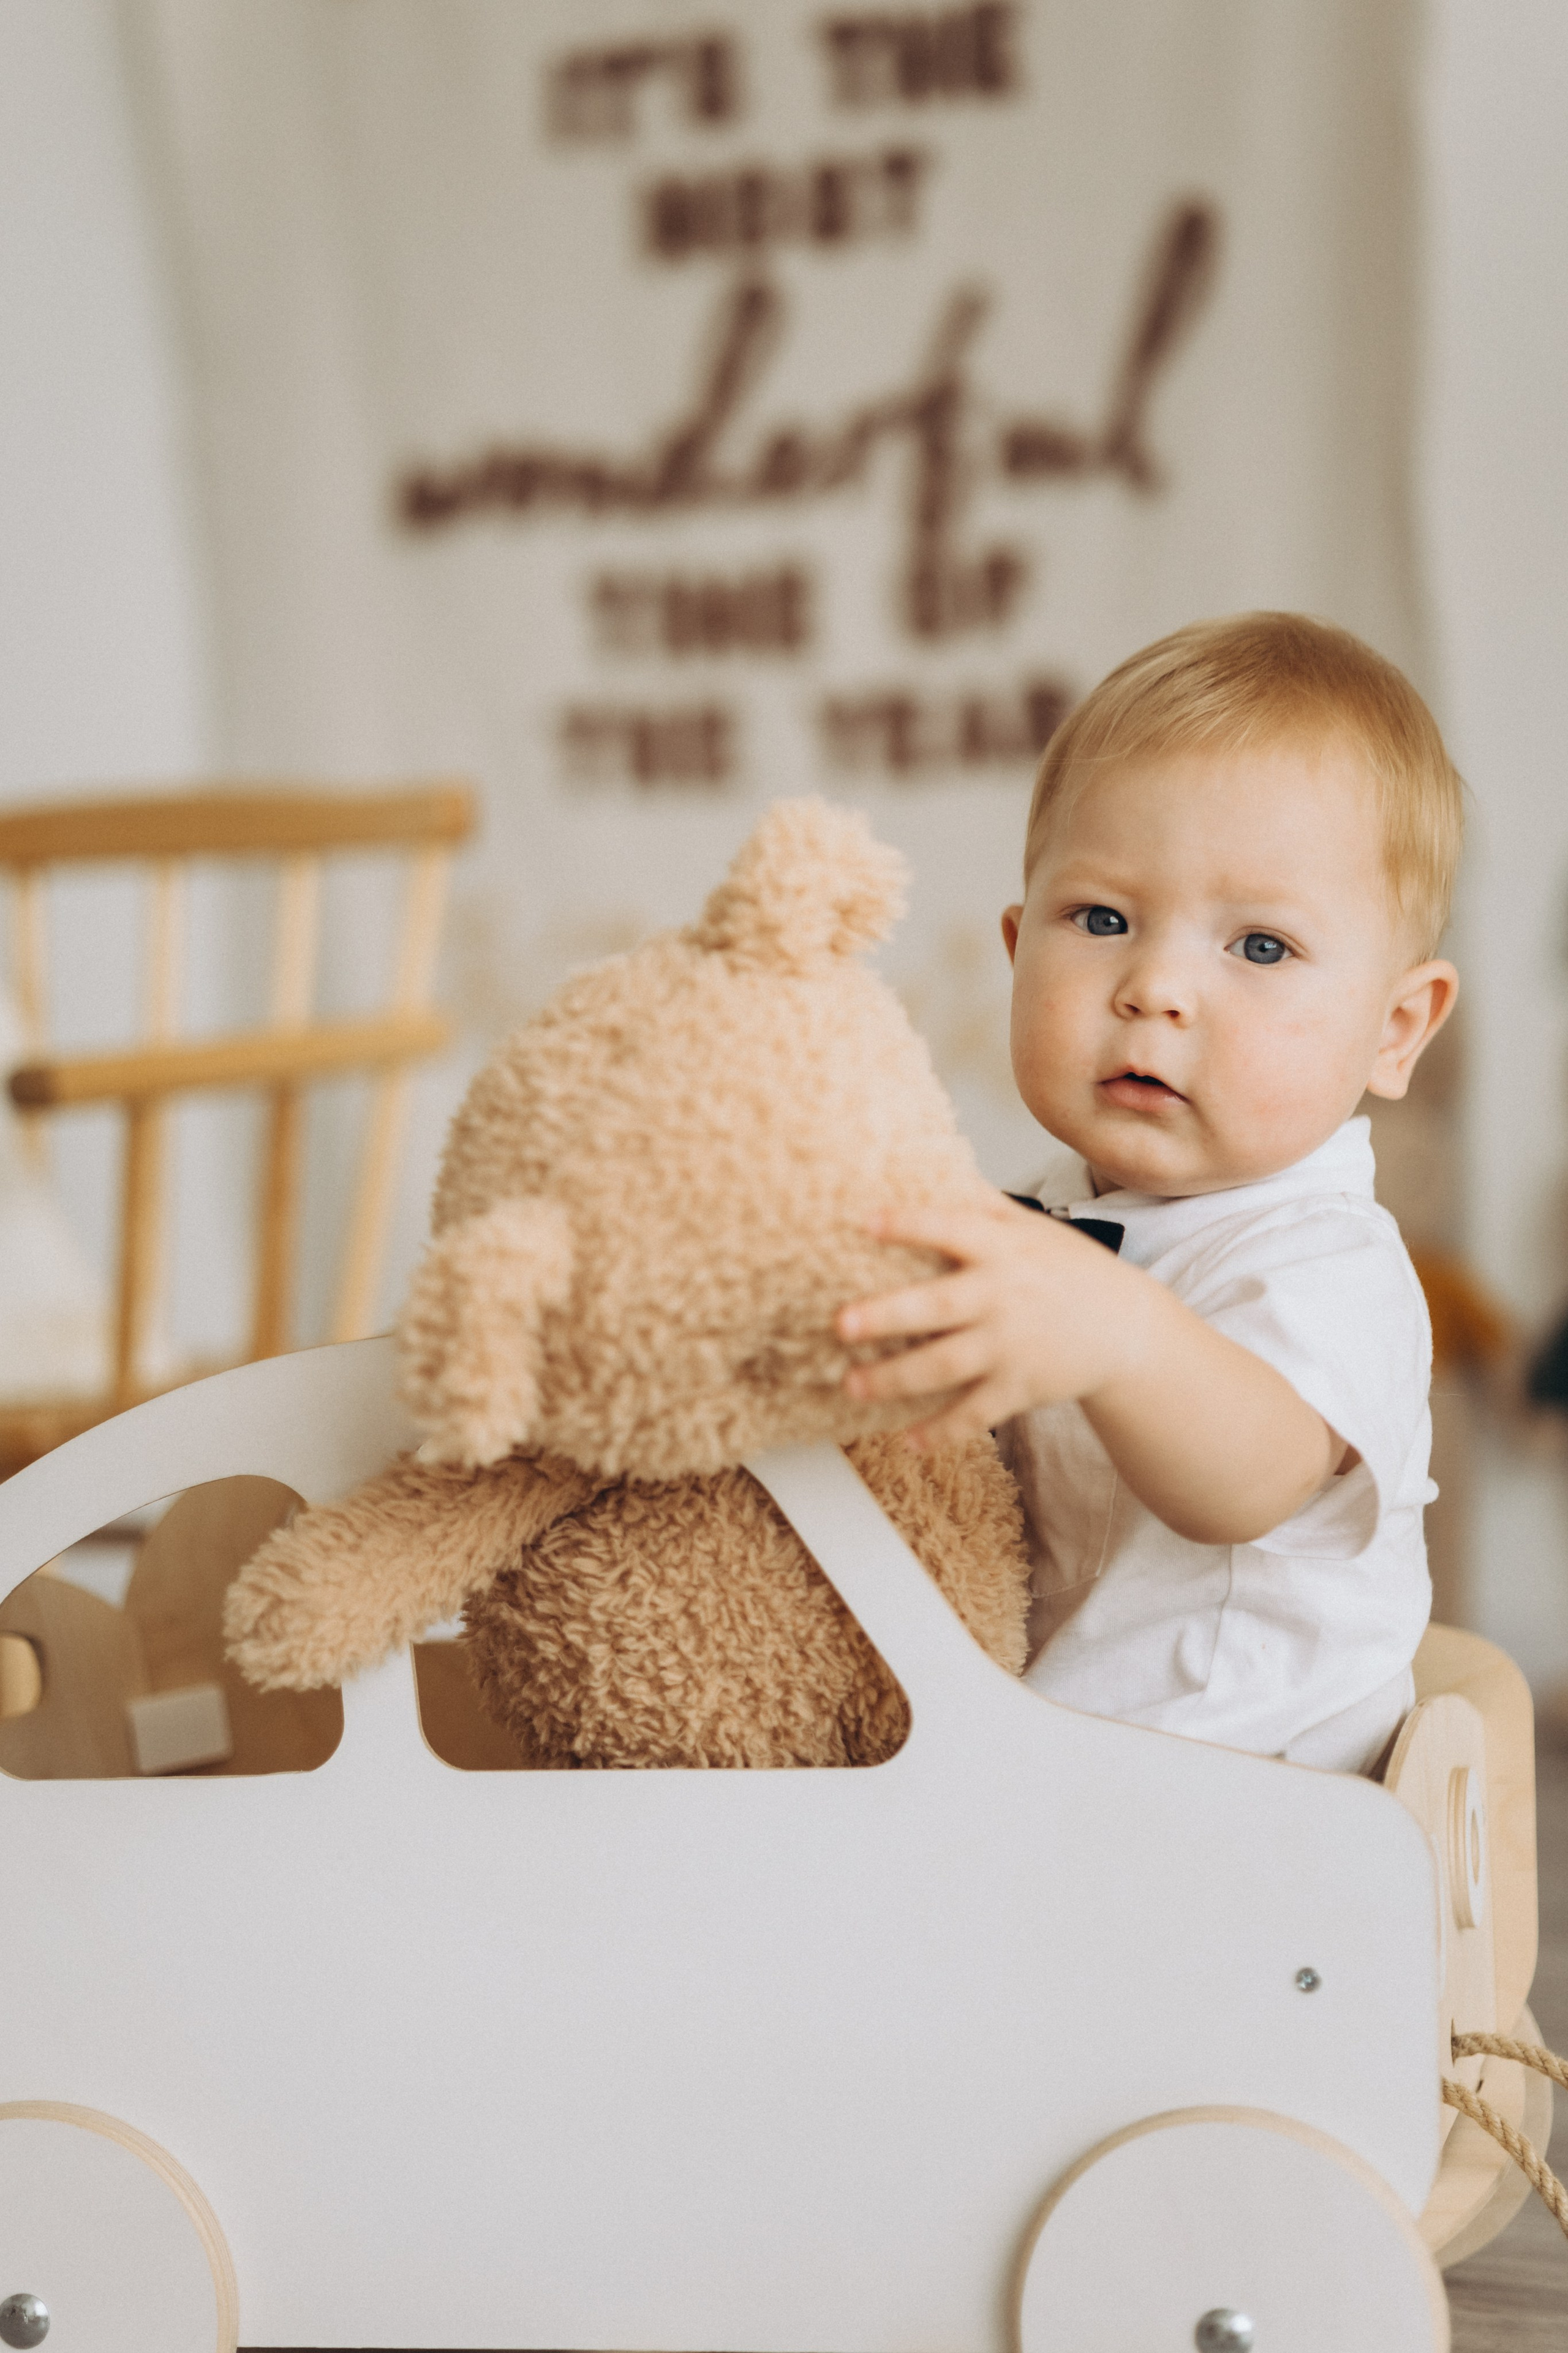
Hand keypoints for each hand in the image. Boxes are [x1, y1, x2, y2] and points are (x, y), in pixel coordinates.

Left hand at [837, 1194, 1142, 1447]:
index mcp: (1003, 1248)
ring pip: (945, 1366)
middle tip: (841, 1323)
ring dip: (895, 1378)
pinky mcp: (1021, 1387)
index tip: (865, 1221)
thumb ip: (981, 1202)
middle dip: (888, 1316)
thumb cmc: (1067, 1270)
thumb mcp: (1030, 1227)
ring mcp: (1012, 1346)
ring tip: (851, 1385)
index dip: (909, 1224)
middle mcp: (1003, 1296)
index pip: (950, 1229)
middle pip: (938, 1307)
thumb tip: (929, 1158)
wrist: (1127, 1328)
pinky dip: (941, 1430)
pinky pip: (974, 1414)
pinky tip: (906, 1440)